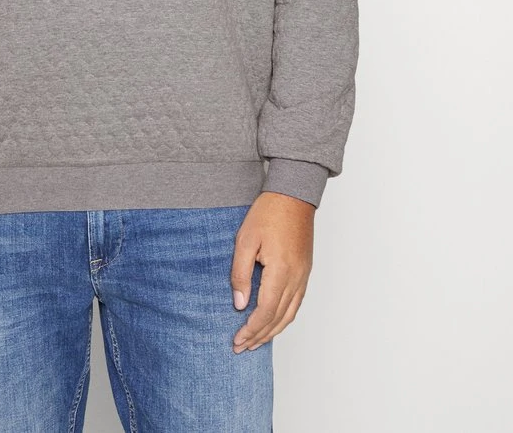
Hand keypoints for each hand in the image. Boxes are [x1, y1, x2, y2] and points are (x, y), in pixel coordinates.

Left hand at [230, 190, 313, 352]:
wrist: (293, 194)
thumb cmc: (268, 212)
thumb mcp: (245, 239)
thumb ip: (240, 273)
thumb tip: (239, 303)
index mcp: (281, 271)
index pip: (265, 312)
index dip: (251, 329)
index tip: (237, 339)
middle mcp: (296, 278)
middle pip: (278, 318)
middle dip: (259, 336)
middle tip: (242, 347)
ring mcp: (303, 275)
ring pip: (290, 314)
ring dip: (273, 331)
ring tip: (256, 341)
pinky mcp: (305, 270)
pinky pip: (297, 303)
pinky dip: (284, 318)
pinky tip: (274, 321)